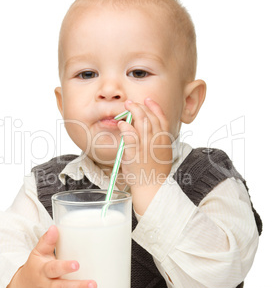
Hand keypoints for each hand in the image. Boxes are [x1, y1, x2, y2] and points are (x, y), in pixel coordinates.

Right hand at [4, 225, 96, 287]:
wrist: (21, 287)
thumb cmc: (35, 267)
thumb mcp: (38, 252)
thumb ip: (47, 241)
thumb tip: (55, 227)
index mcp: (43, 270)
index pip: (53, 269)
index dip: (64, 267)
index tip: (77, 264)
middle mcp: (44, 286)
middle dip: (77, 287)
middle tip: (93, 285)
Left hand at [117, 98, 172, 213]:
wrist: (152, 187)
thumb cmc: (155, 173)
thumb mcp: (163, 154)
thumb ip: (158, 142)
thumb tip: (151, 131)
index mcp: (164, 141)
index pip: (161, 119)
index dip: (154, 107)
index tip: (148, 100)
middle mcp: (156, 142)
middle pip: (150, 118)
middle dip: (140, 107)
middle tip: (131, 102)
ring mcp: (145, 147)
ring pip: (141, 123)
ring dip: (133, 112)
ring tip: (126, 107)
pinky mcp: (134, 154)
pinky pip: (130, 136)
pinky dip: (126, 127)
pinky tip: (122, 123)